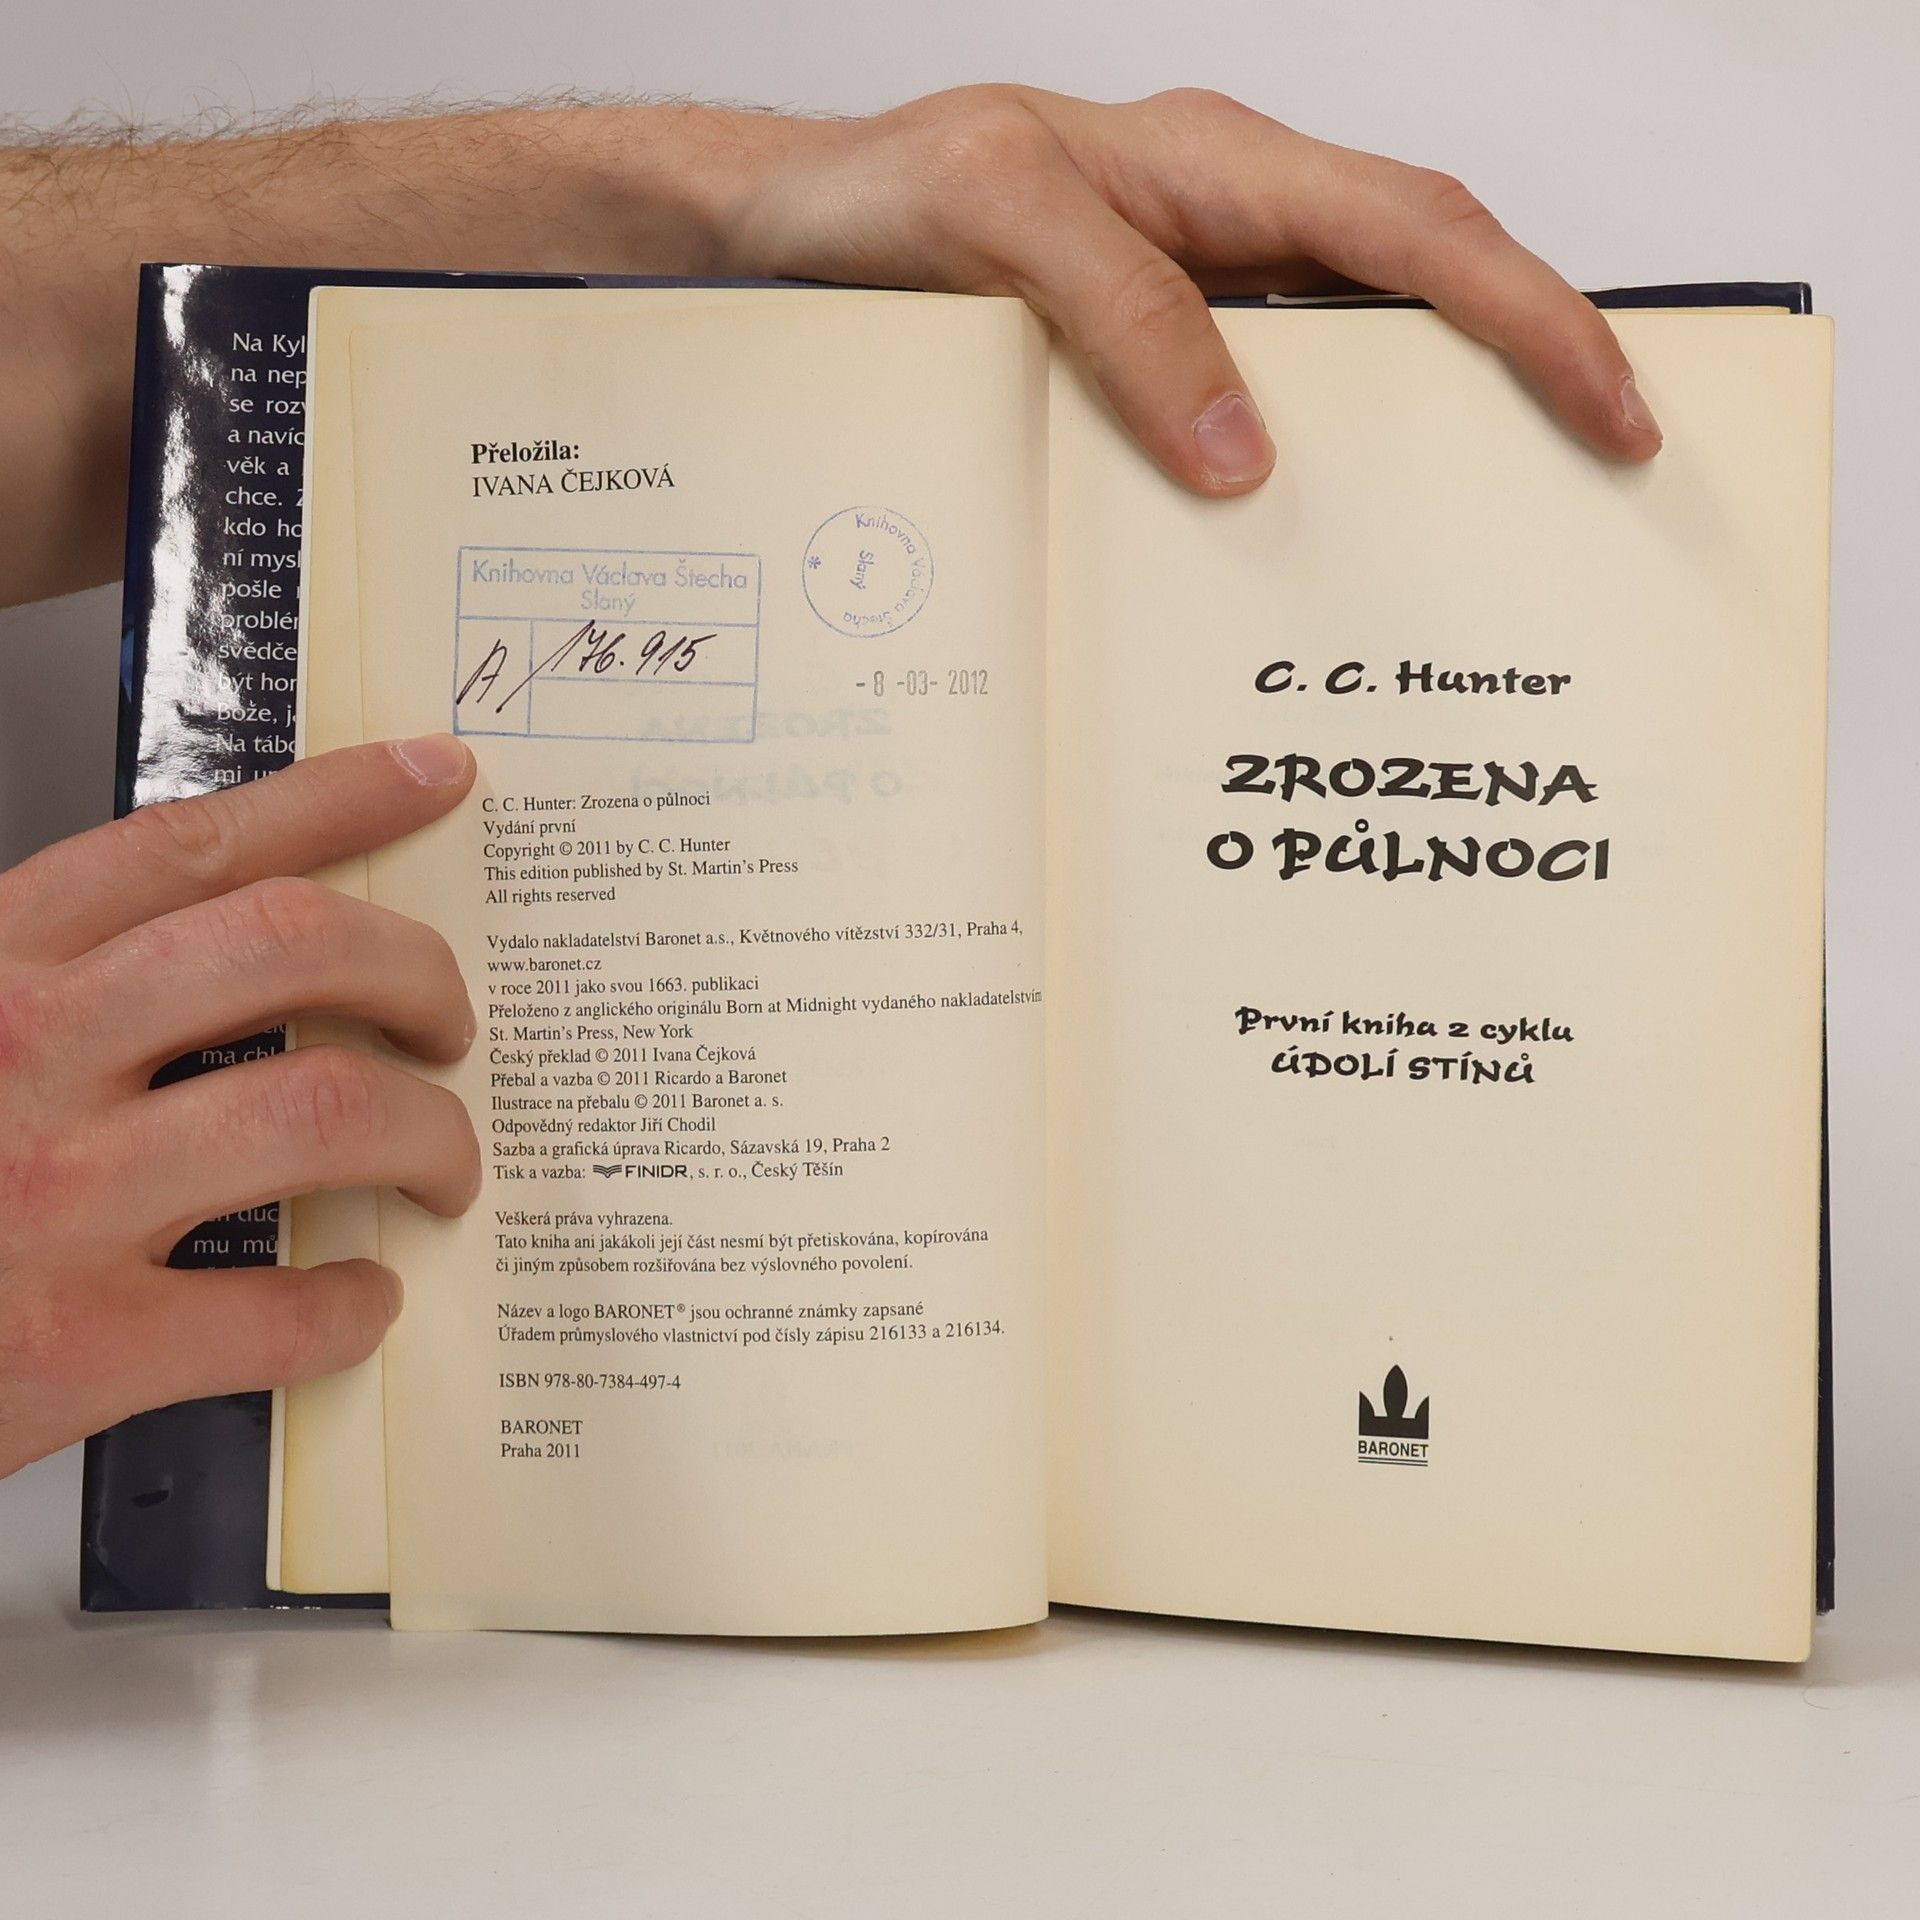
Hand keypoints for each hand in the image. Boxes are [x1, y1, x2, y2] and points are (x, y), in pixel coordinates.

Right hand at [0, 736, 480, 1477]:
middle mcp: (22, 1053)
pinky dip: (353, 1306)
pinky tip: (361, 1302)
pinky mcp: (72, 1347)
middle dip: (417, 974)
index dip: (337, 798)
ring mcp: (51, 1199)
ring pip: (326, 1110)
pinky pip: (282, 1308)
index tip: (436, 776)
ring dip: (429, 1136)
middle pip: (291, 947)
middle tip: (451, 1025)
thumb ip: (59, 984)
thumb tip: (241, 957)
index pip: (194, 843)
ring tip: (442, 1164)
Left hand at [718, 85, 1661, 491]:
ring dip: (1417, 441)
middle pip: (1420, 288)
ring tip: (1479, 539)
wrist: (779, 238)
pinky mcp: (1149, 369)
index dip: (1529, 317)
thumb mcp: (991, 221)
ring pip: (1350, 363)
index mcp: (1215, 167)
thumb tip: (1243, 448)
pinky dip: (1308, 478)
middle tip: (1595, 482)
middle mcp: (1222, 231)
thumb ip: (1124, 312)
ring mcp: (1193, 302)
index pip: (1416, 233)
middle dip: (1523, 372)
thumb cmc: (868, 201)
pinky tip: (1310, 548)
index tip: (1610, 405)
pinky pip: (1259, 418)